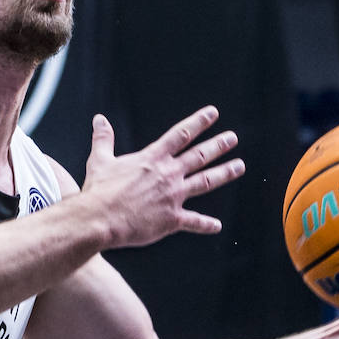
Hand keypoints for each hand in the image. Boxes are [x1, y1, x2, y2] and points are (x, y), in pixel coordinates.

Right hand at [81, 105, 244, 246]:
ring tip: (239, 166)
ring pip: (205, 181)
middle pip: (199, 155)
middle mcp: (168, 174)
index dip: (198, 122)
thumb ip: (103, 139)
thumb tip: (99, 119)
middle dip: (218, 145)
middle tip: (233, 138)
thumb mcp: (100, 160)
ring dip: (224, 173)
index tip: (213, 113)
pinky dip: (206, 224)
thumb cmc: (99, 191)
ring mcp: (173, 196)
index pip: (180, 135)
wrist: (100, 219)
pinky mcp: (172, 219)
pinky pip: (194, 221)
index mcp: (152, 159)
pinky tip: (217, 225)